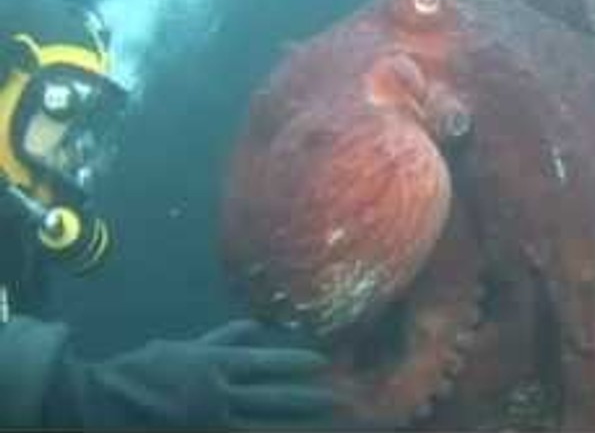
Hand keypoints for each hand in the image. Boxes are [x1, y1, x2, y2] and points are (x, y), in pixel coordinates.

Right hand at [59, 320, 339, 429]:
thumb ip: (222, 338)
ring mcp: (209, 421)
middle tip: (340, 398)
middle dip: (307, 398)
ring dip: (294, 422)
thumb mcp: (184, 346)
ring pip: (262, 423)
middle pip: (270, 397)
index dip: (293, 363)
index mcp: (211, 364)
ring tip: (324, 421)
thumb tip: (255, 325)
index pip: (261, 363)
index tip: (322, 363)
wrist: (99, 403)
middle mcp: (215, 393)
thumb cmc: (143, 369)